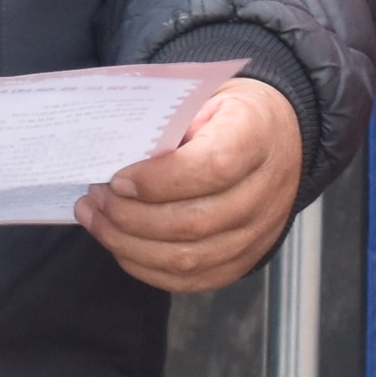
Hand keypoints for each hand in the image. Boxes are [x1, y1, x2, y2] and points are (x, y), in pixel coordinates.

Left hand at [77, 78, 305, 293]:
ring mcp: (257, 232)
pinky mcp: (244, 259)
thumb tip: (117, 155)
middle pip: (193, 222)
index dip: (158, 180)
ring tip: (97, 219)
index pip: (212, 168)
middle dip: (130, 216)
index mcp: (256, 137)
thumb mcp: (205, 96)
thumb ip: (168, 121)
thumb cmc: (230, 114)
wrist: (279, 137)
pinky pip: (191, 280)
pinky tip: (120, 244)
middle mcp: (264, 192)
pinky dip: (147, 267)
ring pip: (187, 259)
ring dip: (129, 244)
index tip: (119, 178)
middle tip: (96, 198)